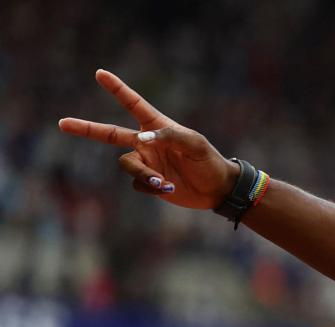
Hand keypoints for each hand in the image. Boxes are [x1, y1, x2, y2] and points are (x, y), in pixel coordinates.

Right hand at [57, 69, 237, 209]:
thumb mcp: (193, 144)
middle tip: (62, 124)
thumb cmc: (208, 160)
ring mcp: (146, 162)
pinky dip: (150, 187)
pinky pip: (137, 184)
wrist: (217, 189)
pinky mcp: (149, 182)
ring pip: (126, 165)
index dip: (117, 89)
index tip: (100, 73)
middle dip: (86, 129)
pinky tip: (167, 188)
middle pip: (109, 134)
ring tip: (162, 181)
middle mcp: (146, 142)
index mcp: (157, 126)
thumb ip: (168, 136)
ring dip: (143, 174)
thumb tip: (140, 140)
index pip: (133, 104)